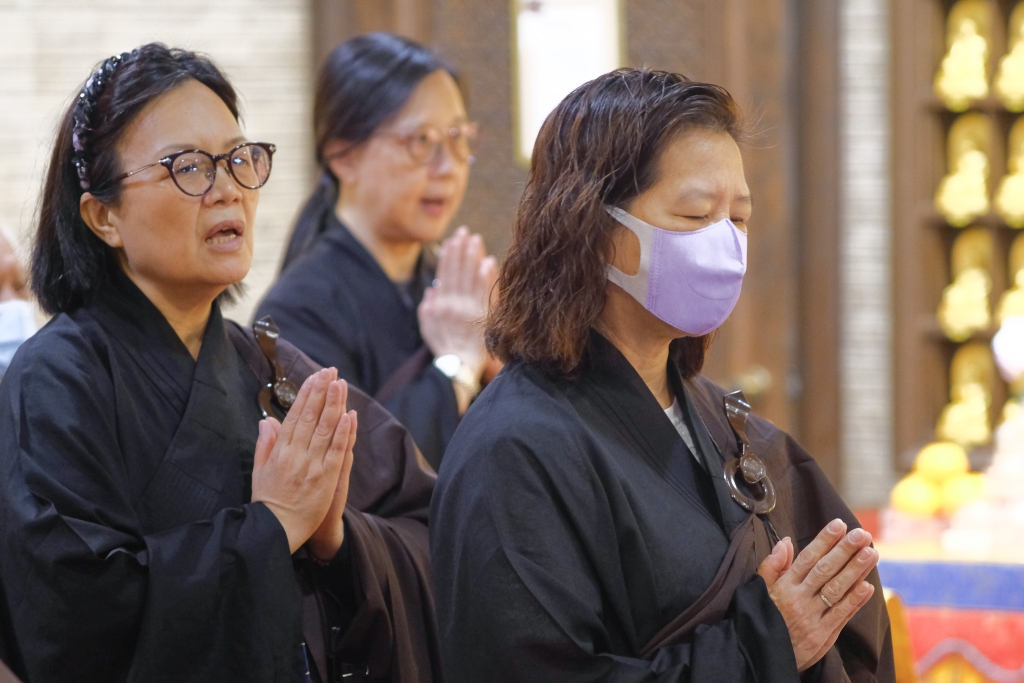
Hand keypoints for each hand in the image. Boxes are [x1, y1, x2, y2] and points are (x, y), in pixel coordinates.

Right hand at [252, 369, 355, 552]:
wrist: (275, 530)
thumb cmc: (267, 502)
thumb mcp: (259, 471)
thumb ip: (265, 444)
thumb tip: (267, 420)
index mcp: (280, 451)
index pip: (295, 416)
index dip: (306, 395)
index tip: (315, 377)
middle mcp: (296, 454)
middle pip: (311, 417)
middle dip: (321, 392)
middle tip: (330, 371)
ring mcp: (312, 465)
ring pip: (325, 429)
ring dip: (334, 404)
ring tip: (340, 383)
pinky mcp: (326, 478)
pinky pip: (336, 451)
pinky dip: (343, 432)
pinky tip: (349, 415)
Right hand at [418, 226, 496, 382]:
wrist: (458, 367)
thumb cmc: (445, 348)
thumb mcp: (428, 328)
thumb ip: (428, 308)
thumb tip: (431, 289)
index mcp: (439, 305)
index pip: (444, 274)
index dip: (448, 255)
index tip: (453, 239)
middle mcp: (452, 304)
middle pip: (456, 271)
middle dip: (460, 249)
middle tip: (465, 232)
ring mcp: (467, 310)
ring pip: (469, 277)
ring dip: (472, 257)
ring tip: (475, 240)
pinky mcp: (482, 317)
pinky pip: (484, 293)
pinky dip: (486, 277)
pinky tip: (488, 262)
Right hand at [764, 520, 878, 670]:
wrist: (764, 657)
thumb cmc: (763, 618)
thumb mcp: (759, 591)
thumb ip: (772, 566)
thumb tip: (785, 542)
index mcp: (783, 587)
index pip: (806, 559)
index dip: (824, 541)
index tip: (839, 525)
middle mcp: (799, 600)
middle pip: (825, 571)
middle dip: (845, 551)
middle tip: (862, 535)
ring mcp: (812, 618)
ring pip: (836, 590)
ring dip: (856, 571)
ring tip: (872, 554)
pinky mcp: (823, 635)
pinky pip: (841, 615)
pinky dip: (855, 600)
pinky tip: (868, 586)